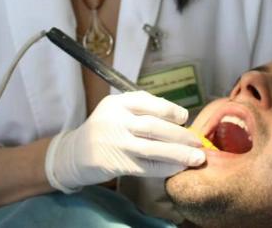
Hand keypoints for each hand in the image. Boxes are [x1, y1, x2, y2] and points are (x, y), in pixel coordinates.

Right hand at [44, 91, 204, 192]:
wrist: (75, 153)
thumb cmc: (103, 129)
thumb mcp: (115, 111)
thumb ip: (141, 108)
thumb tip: (177, 115)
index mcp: (117, 103)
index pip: (149, 102)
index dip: (171, 110)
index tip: (185, 118)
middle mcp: (115, 121)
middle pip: (155, 126)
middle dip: (180, 134)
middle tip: (197, 141)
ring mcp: (115, 143)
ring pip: (154, 148)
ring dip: (179, 154)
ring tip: (197, 158)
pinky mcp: (116, 163)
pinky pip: (147, 166)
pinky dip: (166, 168)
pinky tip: (178, 168)